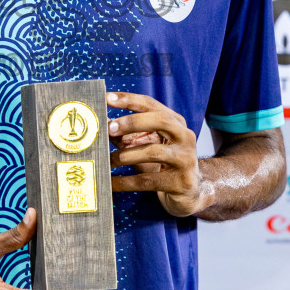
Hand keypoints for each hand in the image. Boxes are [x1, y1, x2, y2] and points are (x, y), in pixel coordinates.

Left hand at [107, 91, 205, 216]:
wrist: (188, 191)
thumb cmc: (161, 163)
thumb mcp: (144, 145)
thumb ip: (124, 135)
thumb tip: (101, 124)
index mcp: (175, 122)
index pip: (152, 104)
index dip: (129, 100)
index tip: (108, 98)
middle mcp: (185, 136)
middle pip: (161, 120)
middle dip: (133, 122)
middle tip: (109, 128)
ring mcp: (186, 159)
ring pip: (154, 152)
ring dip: (126, 156)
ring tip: (108, 161)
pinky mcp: (181, 181)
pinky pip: (149, 180)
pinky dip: (127, 182)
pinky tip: (112, 183)